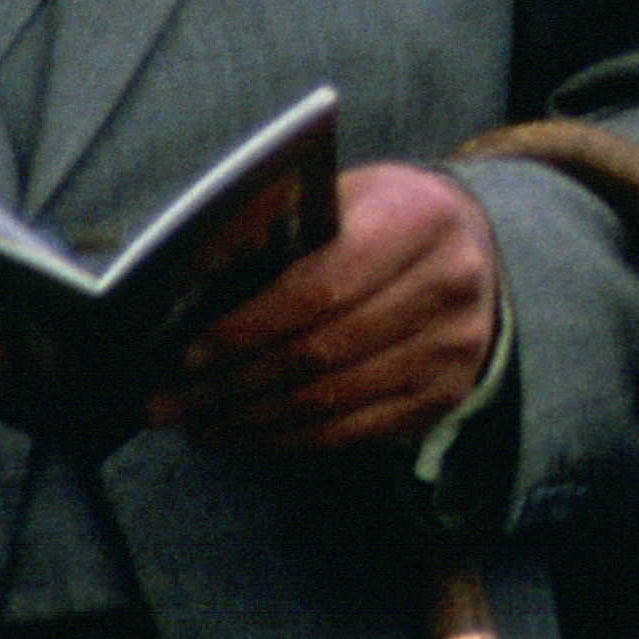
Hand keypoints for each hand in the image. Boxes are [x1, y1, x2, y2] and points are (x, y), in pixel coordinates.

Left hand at [152, 163, 497, 452]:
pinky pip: (358, 430)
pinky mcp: (448, 392)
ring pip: (335, 399)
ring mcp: (454, 345)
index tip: (189, 354)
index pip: (321, 288)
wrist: (470, 246)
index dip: (248, 328)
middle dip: (232, 385)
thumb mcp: (343, 198)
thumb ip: (282, 231)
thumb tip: (192, 291)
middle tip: (168, 405)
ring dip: (254, 421)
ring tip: (198, 426)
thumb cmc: (383, 217)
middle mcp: (449, 284)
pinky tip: (249, 436)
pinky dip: (293, 440)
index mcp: (419, 219)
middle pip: (322, 352)